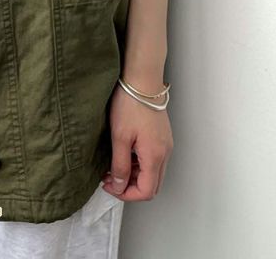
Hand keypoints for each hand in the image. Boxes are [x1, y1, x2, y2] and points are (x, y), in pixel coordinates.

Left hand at [101, 82, 172, 200]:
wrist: (142, 80)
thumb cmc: (130, 104)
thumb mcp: (120, 137)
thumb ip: (119, 165)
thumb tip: (119, 185)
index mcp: (155, 156)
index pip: (146, 191)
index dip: (127, 194)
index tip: (110, 187)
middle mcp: (164, 153)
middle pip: (152, 185)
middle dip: (130, 187)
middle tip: (110, 179)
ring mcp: (165, 144)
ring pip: (153, 173)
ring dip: (134, 175)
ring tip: (113, 166)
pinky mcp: (162, 136)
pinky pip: (153, 159)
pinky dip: (139, 164)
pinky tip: (124, 154)